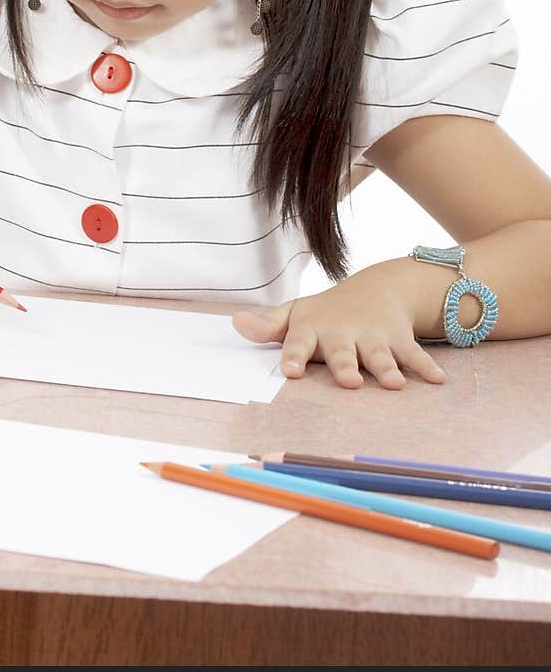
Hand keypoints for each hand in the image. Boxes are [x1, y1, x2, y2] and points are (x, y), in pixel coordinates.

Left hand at [231, 260, 446, 388]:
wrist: (376, 287)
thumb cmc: (326, 313)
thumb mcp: (296, 315)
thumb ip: (269, 326)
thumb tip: (235, 324)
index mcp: (312, 329)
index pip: (298, 342)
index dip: (294, 356)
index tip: (289, 373)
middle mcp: (343, 332)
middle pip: (342, 351)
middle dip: (345, 366)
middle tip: (347, 382)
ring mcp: (372, 335)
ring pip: (379, 354)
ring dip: (387, 368)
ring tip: (394, 384)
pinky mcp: (398, 337)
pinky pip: (413, 353)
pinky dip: (426, 366)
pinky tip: (437, 380)